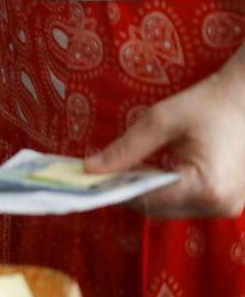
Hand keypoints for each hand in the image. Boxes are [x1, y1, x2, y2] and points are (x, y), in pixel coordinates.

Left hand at [85, 56, 244, 219]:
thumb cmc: (207, 104)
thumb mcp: (161, 120)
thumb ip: (126, 148)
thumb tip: (91, 168)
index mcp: (207, 188)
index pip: (147, 199)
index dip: (114, 188)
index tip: (87, 176)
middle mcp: (220, 206)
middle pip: (157, 209)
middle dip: (126, 190)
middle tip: (99, 170)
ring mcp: (227, 208)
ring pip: (169, 208)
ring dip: (144, 191)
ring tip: (122, 168)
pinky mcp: (226, 202)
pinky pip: (184, 202)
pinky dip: (163, 189)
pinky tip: (147, 170)